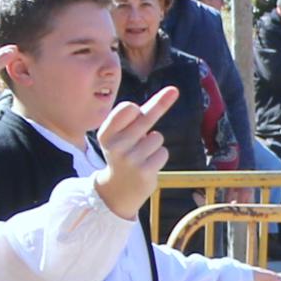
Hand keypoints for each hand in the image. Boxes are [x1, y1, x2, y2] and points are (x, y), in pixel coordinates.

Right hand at [91, 88, 176, 216]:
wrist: (117, 190)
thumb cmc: (123, 153)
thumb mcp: (121, 134)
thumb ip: (141, 114)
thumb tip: (174, 90)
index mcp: (106, 133)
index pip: (128, 108)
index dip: (136, 110)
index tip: (137, 111)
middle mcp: (115, 146)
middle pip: (145, 118)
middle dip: (160, 105)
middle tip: (172, 94)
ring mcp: (130, 160)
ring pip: (157, 138)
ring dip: (154, 144)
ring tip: (141, 155)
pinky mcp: (144, 172)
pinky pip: (163, 152)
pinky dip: (159, 157)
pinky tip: (147, 165)